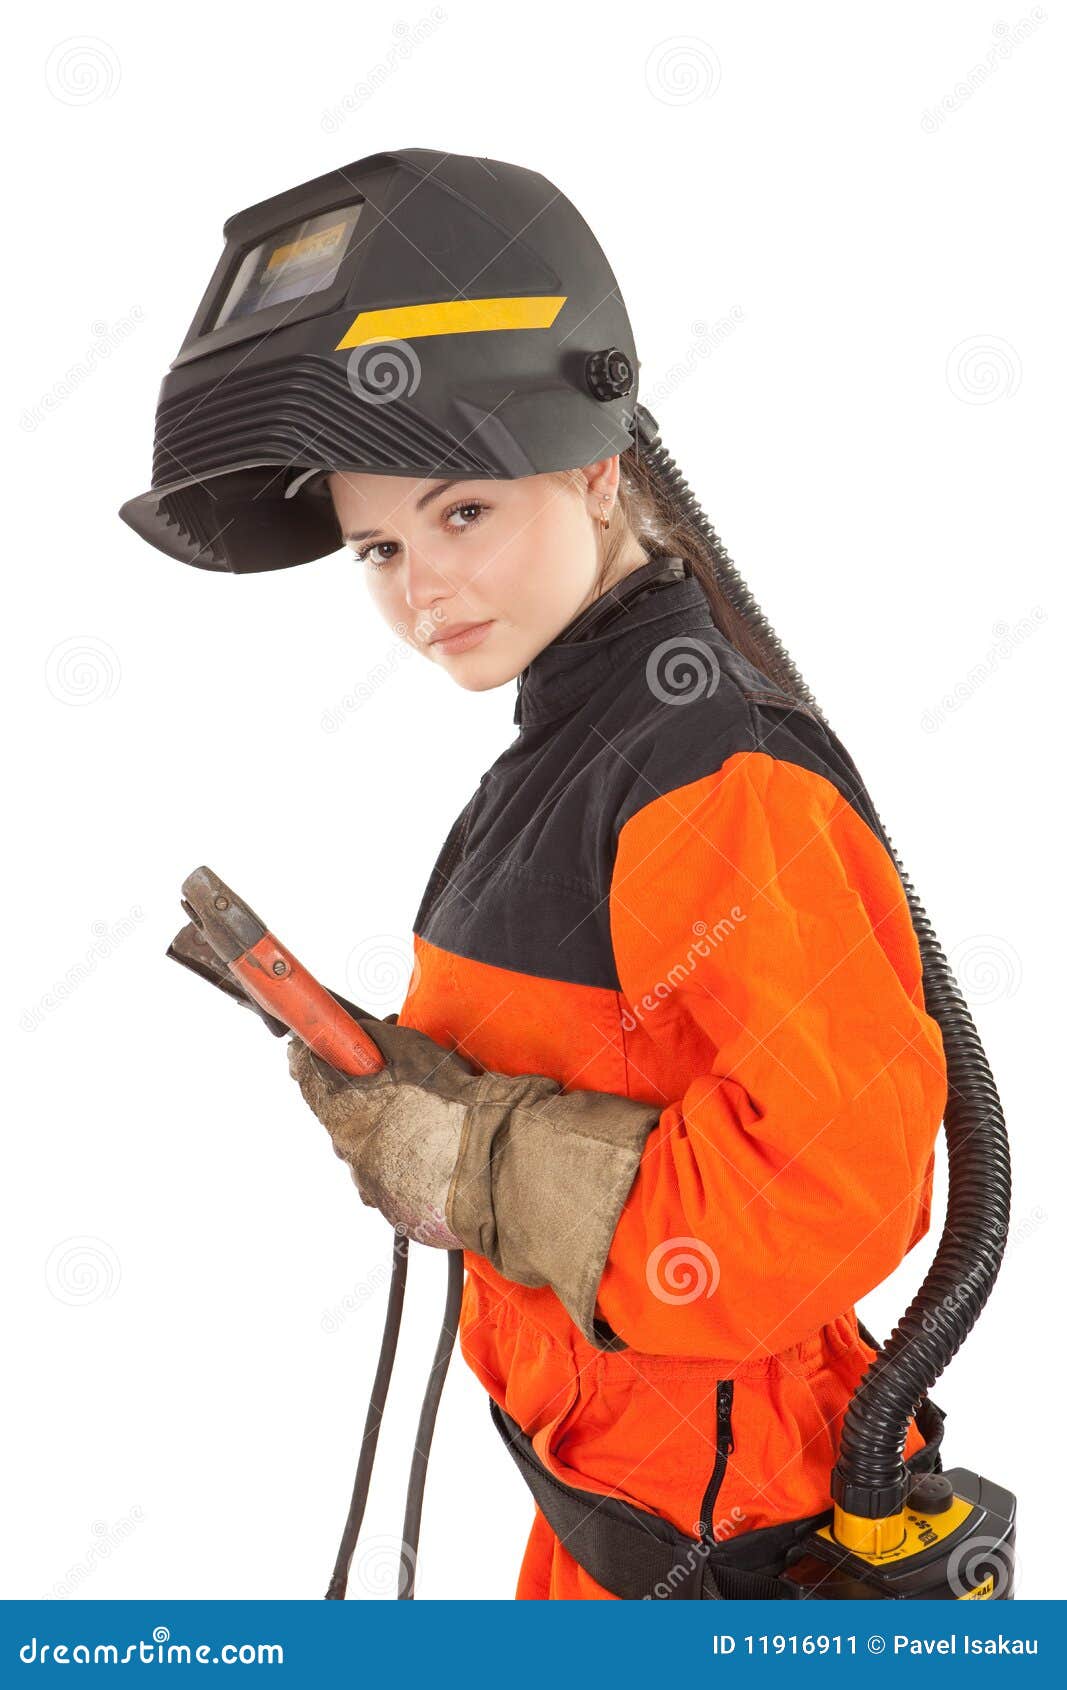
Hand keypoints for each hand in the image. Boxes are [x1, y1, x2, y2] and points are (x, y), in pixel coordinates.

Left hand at [287, 1013, 485, 1246]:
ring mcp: (369, 1183)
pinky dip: (399, 1163)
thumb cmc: (451, 1105)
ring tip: (419, 1123)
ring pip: (363, 1150)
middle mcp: (349, 1150)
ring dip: (381, 1135)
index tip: (311, 1051)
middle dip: (355, 1099)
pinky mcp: (392, 1206)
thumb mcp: (409, 1049)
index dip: (308, 1059)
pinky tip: (427, 1152)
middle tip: (386, 1085)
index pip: (307, 1075)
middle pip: (337, 1117)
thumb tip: (355, 1030)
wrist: (488, 1158)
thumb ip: (373, 1038)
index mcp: (344, 1110)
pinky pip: (386, 1179)